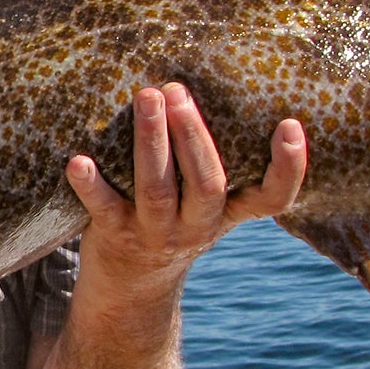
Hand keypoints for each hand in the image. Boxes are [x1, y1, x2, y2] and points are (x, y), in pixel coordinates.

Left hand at [66, 83, 306, 293]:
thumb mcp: (201, 204)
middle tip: (176, 90)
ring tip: (146, 97)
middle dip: (192, 134)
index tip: (290, 125)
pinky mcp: (116, 237)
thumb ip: (207, 160)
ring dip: (151, 141)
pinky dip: (91, 184)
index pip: (273, 198)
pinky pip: (104, 208)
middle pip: (206, 183)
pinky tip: (79, 161)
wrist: (130, 290)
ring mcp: (157, 234)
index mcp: (228, 212)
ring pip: (157, 190)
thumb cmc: (170, 223)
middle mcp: (198, 226)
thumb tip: (197, 78)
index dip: (289, 167)